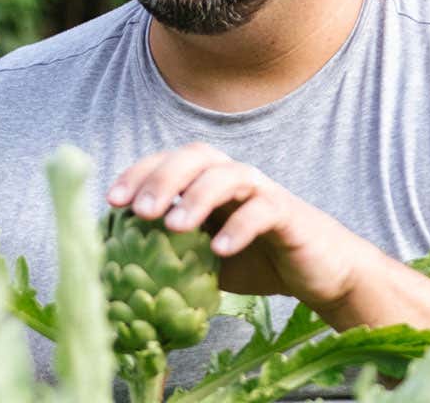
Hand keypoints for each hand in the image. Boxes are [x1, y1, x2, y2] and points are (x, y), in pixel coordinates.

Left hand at [107, 143, 378, 311]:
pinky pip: (262, 210)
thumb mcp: (201, 259)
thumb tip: (118, 269)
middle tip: (140, 211)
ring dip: (197, 197)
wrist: (317, 273)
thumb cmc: (253, 260)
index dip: (138, 174)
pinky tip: (220, 249)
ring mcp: (261, 190)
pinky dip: (239, 226)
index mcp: (205, 181)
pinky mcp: (288, 213)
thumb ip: (168, 254)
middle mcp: (231, 176)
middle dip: (163, 179)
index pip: (167, 162)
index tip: (112, 201)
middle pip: (195, 156)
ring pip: (228, 175)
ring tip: (173, 228)